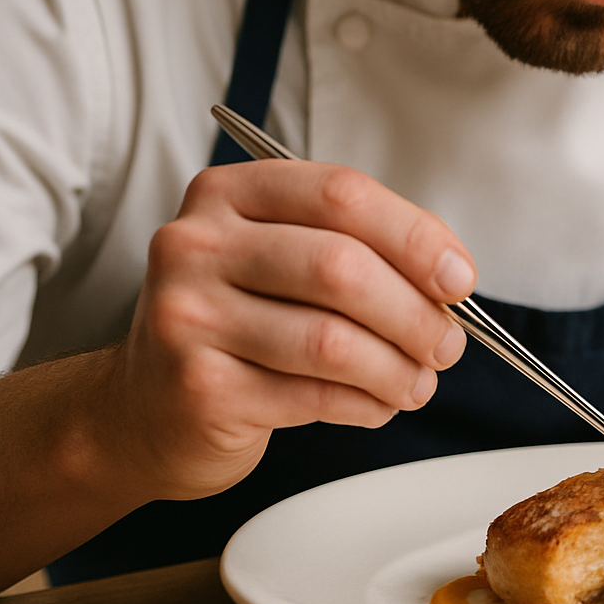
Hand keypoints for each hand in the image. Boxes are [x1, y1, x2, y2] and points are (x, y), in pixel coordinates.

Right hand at [104, 160, 475, 500]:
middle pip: (341, 266)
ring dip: (397, 368)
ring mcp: (189, 316)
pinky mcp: (198, 387)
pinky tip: (377, 404)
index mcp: (228, 194)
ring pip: (332, 340)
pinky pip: (313, 396)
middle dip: (415, 312)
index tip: (459, 276)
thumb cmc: (238, 325)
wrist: (143, 409)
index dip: (415, 236)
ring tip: (417, 383)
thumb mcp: (283, 262)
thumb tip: (450, 279)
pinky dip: (365, 404)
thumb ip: (359, 252)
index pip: (341, 195)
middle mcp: (196, 245)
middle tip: (447, 344)